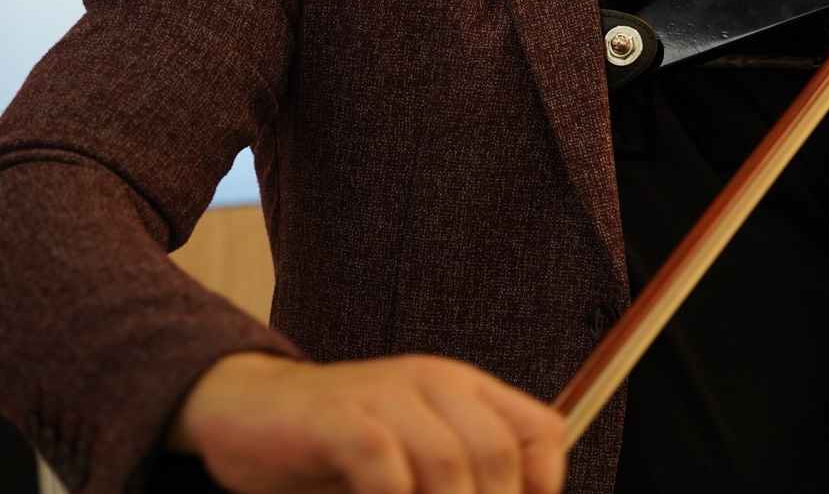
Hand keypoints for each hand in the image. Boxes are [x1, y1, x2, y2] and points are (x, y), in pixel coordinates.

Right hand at [167, 351, 565, 493]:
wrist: (247, 408)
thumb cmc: (338, 446)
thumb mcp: (414, 456)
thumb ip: (458, 476)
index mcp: (464, 390)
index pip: (540, 431)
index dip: (542, 486)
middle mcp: (434, 383)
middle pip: (496, 453)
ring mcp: (384, 396)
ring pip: (447, 462)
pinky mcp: (337, 417)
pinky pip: (382, 463)